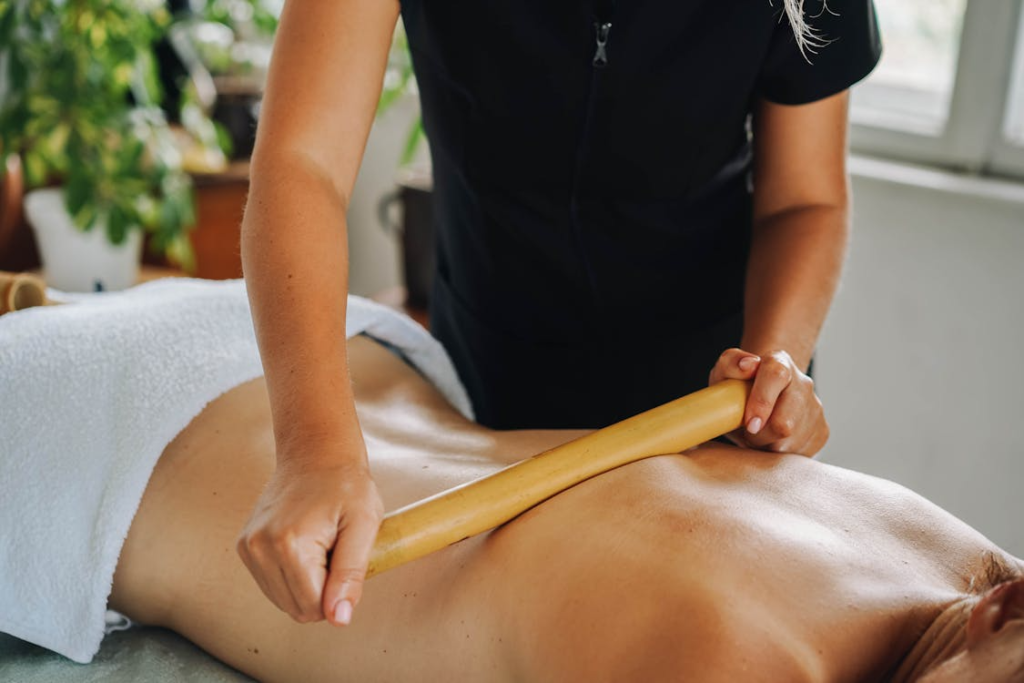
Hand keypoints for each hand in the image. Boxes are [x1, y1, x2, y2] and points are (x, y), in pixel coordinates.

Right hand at [237, 449, 383, 625]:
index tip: (345, 557)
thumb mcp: (364, 524)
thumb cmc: (346, 484)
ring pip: (283, 601)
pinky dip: (293, 575)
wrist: (316, 453)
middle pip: (296, 609)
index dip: (339, 592)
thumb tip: (339, 618)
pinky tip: (305, 545)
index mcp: (289, 544)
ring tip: (320, 545)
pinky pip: (272, 585)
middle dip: (322, 590)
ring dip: (307, 583)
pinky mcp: (244, 547)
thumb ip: (351, 574)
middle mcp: (259, 548)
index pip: (315, 607)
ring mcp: (247, 548)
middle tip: (334, 550)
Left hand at [708, 348, 828, 456]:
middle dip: (760, 435)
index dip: (762, 401)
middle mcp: (803, 384)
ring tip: (759, 434)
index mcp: (779, 363)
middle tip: (748, 432)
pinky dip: (779, 452)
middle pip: (785, 422)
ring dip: (767, 445)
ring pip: (790, 442)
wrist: (762, 397)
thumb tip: (747, 366)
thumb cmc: (739, 387)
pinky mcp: (821, 430)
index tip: (750, 424)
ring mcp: (815, 408)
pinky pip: (798, 453)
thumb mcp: (725, 373)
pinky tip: (772, 440)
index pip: (776, 375)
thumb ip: (730, 363)